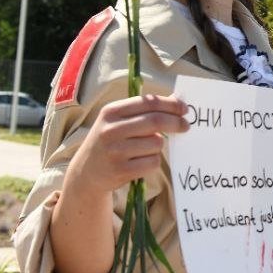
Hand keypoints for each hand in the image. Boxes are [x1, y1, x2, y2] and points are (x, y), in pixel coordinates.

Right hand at [65, 93, 188, 198]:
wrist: (85, 172)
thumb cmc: (109, 141)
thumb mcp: (118, 120)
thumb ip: (144, 110)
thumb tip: (176, 100)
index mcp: (111, 111)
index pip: (148, 103)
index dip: (171, 105)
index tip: (185, 109)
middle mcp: (111, 129)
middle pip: (156, 121)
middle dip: (176, 123)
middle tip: (186, 126)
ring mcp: (115, 151)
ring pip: (156, 143)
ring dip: (158, 146)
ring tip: (146, 149)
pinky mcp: (120, 170)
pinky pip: (152, 162)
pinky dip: (153, 161)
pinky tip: (140, 162)